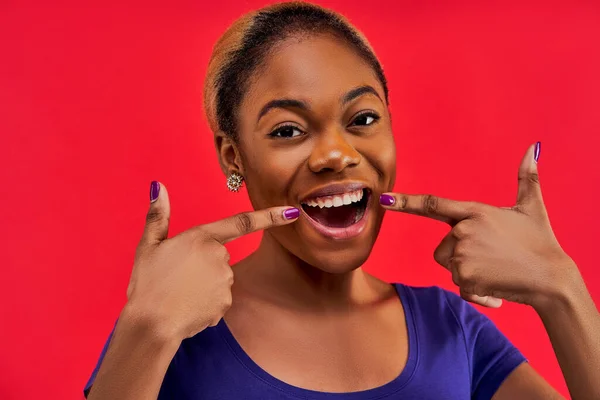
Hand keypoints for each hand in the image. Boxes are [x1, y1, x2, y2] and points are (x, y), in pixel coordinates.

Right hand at [125, 181, 298, 340]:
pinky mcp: (226, 303)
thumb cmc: (148, 283)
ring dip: (204, 284)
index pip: (242, 222)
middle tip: (178, 276)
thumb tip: (158, 187)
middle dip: (204, 264)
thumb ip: (158, 216)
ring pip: (219, 278)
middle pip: (219, 256)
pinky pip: (219, 298)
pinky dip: (206, 302)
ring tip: (180, 292)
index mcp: (202, 237)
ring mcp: (225, 281)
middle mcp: (219, 257)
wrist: (151, 324)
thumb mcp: (148, 246)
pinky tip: (189, 306)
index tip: (294, 212)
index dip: (271, 216)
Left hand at [380, 142, 580, 308]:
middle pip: (442, 247)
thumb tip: (533, 148)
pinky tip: (495, 285)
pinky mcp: (465, 277)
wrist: (552, 279)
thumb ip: (527, 178)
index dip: (406, 202)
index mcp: (475, 212)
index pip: (433, 204)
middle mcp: (464, 231)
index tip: (384, 199)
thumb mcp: (532, 208)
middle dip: (460, 254)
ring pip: (449, 265)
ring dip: (466, 271)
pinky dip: (475, 289)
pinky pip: (459, 285)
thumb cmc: (541, 242)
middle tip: (491, 256)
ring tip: (494, 268)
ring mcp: (462, 254)